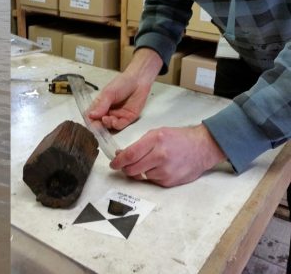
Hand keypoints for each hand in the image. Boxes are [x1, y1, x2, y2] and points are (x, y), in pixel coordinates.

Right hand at [88, 48, 161, 129]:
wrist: (138, 81)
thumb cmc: (121, 83)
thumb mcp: (108, 93)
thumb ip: (101, 105)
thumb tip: (91, 115)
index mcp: (99, 106)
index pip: (91, 116)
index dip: (89, 121)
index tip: (89, 124)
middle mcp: (107, 113)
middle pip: (99, 124)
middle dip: (98, 127)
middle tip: (97, 126)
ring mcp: (117, 116)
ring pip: (109, 127)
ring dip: (107, 125)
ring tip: (107, 119)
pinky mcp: (127, 119)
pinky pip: (120, 126)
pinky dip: (116, 125)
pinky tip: (114, 121)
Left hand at [110, 124, 226, 186]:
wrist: (202, 147)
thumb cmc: (178, 138)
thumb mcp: (156, 133)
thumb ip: (138, 144)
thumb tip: (121, 155)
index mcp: (155, 140)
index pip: (130, 155)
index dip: (118, 161)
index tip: (113, 164)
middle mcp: (160, 156)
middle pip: (132, 169)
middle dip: (125, 169)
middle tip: (124, 166)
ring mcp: (166, 171)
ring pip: (141, 176)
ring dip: (139, 172)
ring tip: (147, 163)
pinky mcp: (170, 182)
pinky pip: (152, 181)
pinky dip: (151, 176)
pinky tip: (159, 168)